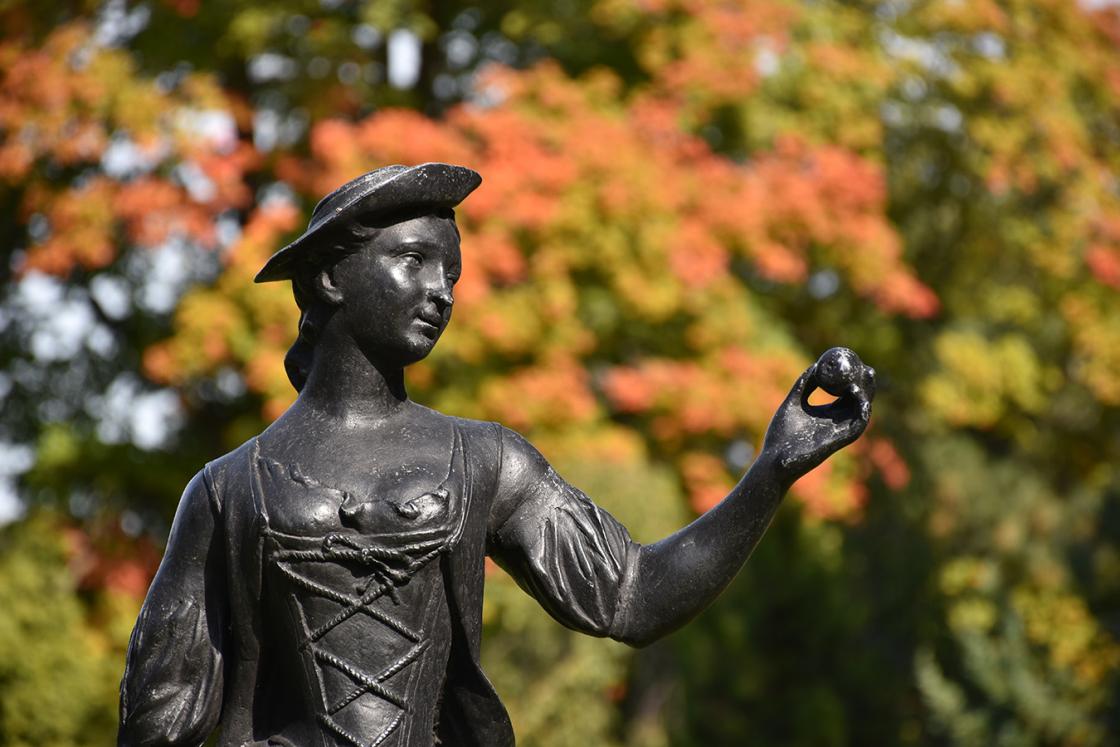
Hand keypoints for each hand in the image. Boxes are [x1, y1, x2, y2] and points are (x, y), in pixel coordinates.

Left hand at [760, 347, 875, 485]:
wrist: (772, 459)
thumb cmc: (780, 436)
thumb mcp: (792, 403)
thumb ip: (803, 385)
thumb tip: (814, 366)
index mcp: (827, 413)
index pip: (847, 395)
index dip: (854, 380)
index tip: (855, 364)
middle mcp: (837, 423)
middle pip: (858, 402)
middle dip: (866, 386)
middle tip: (868, 368)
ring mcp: (839, 432)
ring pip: (861, 412)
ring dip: (867, 395)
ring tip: (865, 377)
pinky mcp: (838, 442)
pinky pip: (856, 426)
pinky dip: (861, 411)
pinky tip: (858, 395)